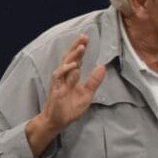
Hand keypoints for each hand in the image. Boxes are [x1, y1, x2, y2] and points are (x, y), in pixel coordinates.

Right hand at [28, 34, 106, 153]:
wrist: (58, 121)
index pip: (77, 59)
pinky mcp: (55, 88)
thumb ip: (94, 81)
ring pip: (64, 64)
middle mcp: (65, 76)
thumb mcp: (87, 95)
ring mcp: (59, 81)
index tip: (87, 39)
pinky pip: (59, 75)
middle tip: (84, 37)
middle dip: (76, 47)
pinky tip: (74, 65)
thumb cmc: (70, 108)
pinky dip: (66, 69)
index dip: (81, 49)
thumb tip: (102, 67)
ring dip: (73, 55)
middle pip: (70, 57)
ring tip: (81, 47)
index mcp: (72, 77)